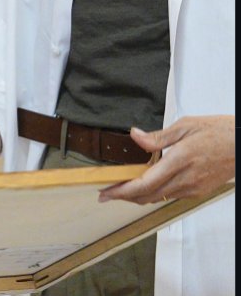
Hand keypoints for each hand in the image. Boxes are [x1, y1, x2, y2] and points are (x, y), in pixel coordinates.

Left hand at [98, 115, 234, 204]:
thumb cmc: (217, 132)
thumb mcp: (185, 126)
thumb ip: (157, 136)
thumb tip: (135, 136)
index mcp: (179, 161)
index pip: (144, 183)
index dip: (122, 191)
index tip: (107, 192)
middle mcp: (185, 179)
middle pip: (148, 196)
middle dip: (124, 197)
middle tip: (107, 193)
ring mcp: (192, 188)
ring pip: (158, 197)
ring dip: (138, 196)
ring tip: (122, 189)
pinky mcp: (198, 191)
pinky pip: (170, 195)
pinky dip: (154, 193)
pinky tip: (146, 185)